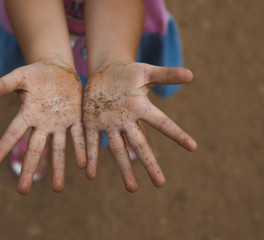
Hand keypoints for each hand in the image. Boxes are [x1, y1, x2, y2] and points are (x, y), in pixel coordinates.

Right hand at [0, 61, 86, 193]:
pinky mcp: (76, 118)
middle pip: (34, 150)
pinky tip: (83, 164)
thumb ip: (5, 84)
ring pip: (58, 149)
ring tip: (58, 189)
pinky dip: (80, 149)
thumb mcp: (20, 76)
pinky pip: (78, 135)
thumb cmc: (36, 74)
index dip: (1, 148)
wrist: (59, 70)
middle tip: (22, 191)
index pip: (12, 134)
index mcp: (27, 114)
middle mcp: (42, 124)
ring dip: (59, 168)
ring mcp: (60, 123)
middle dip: (29, 169)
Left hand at [83, 62, 196, 191]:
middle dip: (150, 163)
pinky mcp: (92, 123)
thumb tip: (192, 75)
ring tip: (133, 189)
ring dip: (124, 168)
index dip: (176, 133)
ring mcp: (109, 124)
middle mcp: (126, 121)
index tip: (193, 147)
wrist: (104, 73)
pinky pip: (90, 142)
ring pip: (117, 148)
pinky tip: (89, 174)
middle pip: (140, 144)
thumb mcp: (146, 72)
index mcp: (141, 108)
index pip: (162, 122)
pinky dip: (89, 156)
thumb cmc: (128, 73)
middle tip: (161, 184)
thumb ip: (166, 75)